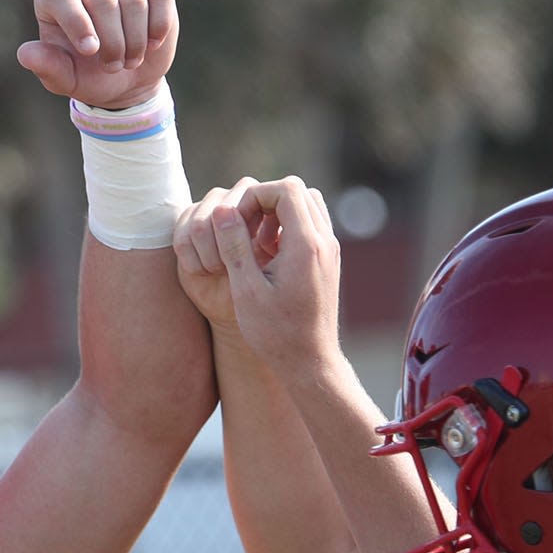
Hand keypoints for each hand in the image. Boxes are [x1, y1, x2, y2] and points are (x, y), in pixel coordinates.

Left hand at [17, 0, 177, 110]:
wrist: (127, 76)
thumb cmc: (89, 75)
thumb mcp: (66, 78)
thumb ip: (47, 67)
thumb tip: (25, 54)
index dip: (78, 24)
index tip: (91, 51)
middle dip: (112, 40)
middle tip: (113, 67)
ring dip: (135, 39)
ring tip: (130, 61)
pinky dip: (159, 24)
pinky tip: (152, 42)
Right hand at [175, 176, 341, 371]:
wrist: (309, 362)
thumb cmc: (275, 333)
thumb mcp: (246, 290)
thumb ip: (235, 247)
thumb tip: (223, 211)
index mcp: (306, 245)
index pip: (285, 189)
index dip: (254, 196)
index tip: (235, 221)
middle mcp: (324, 241)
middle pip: (298, 190)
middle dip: (265, 200)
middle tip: (243, 227)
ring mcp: (329, 250)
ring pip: (307, 204)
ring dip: (277, 212)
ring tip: (254, 240)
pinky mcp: (327, 260)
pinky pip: (310, 224)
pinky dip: (287, 226)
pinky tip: (267, 254)